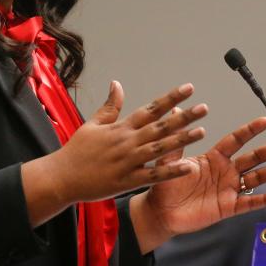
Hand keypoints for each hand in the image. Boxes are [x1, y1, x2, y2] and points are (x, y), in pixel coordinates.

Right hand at [20, 81, 207, 225]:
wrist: (62, 177)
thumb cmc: (76, 150)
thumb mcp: (92, 124)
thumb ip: (110, 106)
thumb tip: (117, 84)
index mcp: (120, 127)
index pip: (151, 109)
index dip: (171, 98)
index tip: (188, 89)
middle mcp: (127, 142)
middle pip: (161, 126)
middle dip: (184, 117)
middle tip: (204, 108)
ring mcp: (128, 162)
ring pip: (160, 148)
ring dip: (182, 140)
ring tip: (202, 132)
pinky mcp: (127, 181)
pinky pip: (154, 176)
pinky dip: (171, 172)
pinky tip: (188, 167)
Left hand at [130, 116, 265, 252]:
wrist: (160, 211)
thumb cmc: (164, 184)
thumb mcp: (170, 160)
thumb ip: (176, 138)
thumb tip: (176, 109)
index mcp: (213, 158)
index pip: (236, 140)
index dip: (250, 130)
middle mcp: (225, 172)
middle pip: (253, 158)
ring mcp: (228, 189)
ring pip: (257, 178)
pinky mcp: (228, 207)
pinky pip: (251, 202)